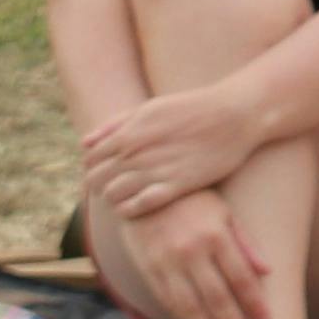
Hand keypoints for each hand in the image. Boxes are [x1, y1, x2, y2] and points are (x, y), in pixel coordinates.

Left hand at [80, 77, 269, 219]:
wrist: (232, 116)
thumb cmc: (190, 110)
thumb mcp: (147, 109)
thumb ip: (114, 125)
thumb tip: (85, 143)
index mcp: (127, 134)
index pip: (90, 160)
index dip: (92, 168)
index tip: (103, 173)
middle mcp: (136, 154)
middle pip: (98, 179)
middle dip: (99, 186)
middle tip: (111, 189)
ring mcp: (156, 170)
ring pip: (115, 194)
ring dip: (113, 199)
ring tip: (123, 199)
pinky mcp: (178, 185)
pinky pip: (142, 204)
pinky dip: (131, 209)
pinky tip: (134, 208)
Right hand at [131, 191, 275, 318]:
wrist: (139, 188)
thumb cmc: (192, 200)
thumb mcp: (224, 212)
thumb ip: (246, 242)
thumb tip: (269, 272)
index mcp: (215, 236)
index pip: (241, 278)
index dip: (255, 303)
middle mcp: (190, 251)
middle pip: (217, 298)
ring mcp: (166, 261)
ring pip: (190, 304)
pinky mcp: (147, 267)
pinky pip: (167, 298)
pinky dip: (183, 317)